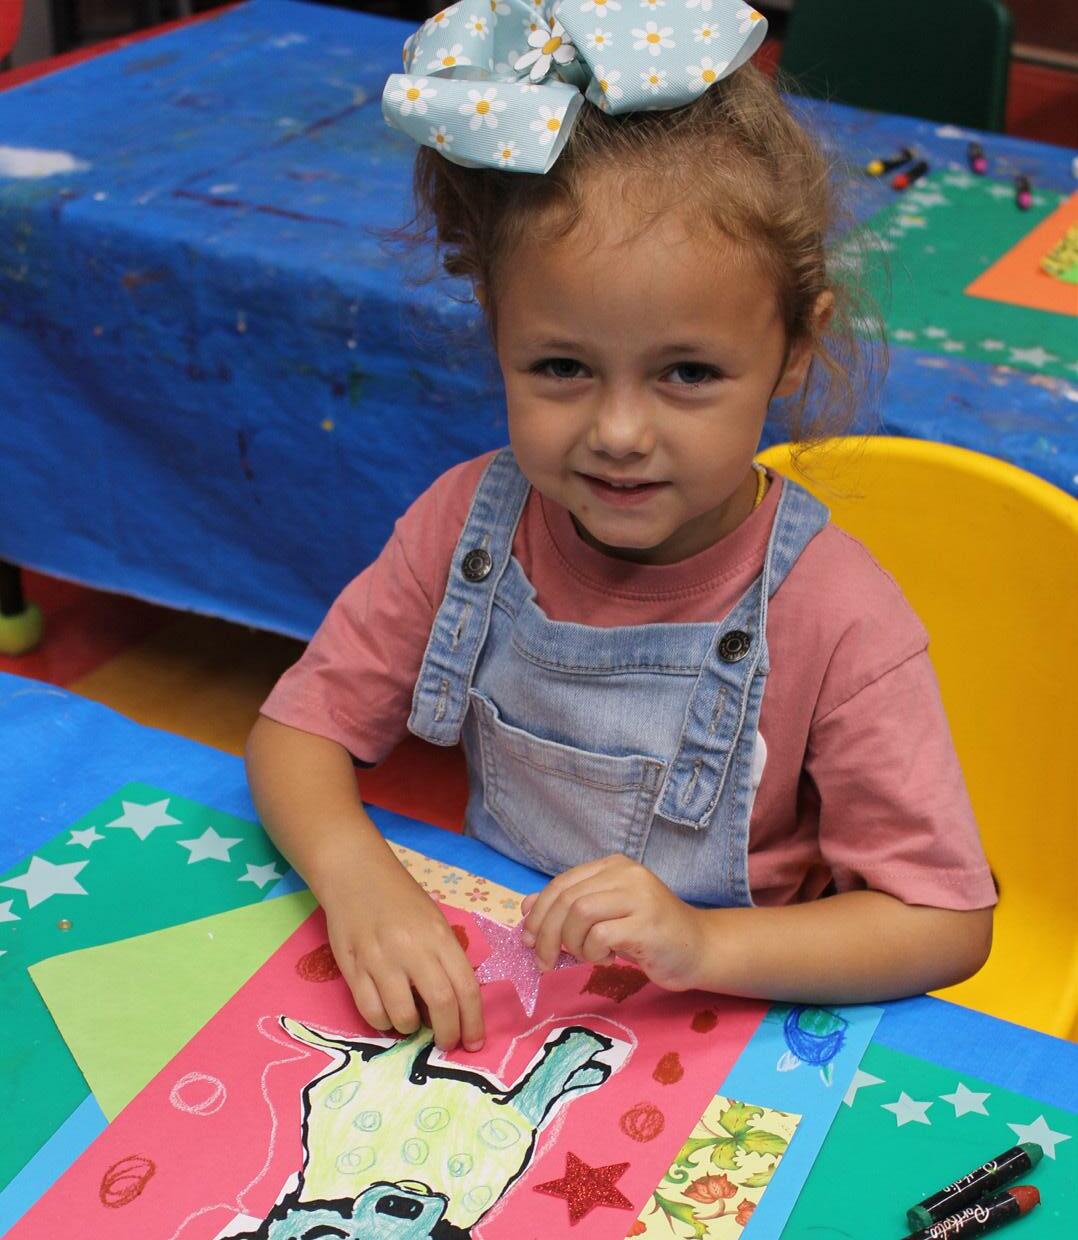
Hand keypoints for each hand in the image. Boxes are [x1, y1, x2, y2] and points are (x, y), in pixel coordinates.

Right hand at [318, 848, 484, 1052]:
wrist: (356, 875)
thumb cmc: (401, 899)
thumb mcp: (434, 921)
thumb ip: (444, 958)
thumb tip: (452, 1005)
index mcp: (439, 936)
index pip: (465, 987)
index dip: (473, 1022)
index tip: (473, 1042)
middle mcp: (412, 948)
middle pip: (441, 1004)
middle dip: (448, 1034)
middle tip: (446, 1044)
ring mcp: (380, 959)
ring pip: (403, 1015)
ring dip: (411, 1029)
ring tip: (411, 1023)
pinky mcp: (352, 967)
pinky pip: (371, 1011)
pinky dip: (383, 1023)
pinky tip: (386, 1015)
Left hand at [519, 854, 703, 990]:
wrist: (699, 949)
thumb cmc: (648, 934)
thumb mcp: (604, 916)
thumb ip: (569, 908)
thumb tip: (526, 909)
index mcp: (613, 866)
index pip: (561, 883)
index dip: (539, 912)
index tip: (529, 939)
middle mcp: (626, 873)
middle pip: (567, 898)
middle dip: (547, 933)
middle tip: (544, 961)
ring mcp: (639, 896)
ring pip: (579, 913)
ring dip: (572, 943)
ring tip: (587, 955)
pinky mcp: (647, 923)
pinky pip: (600, 936)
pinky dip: (593, 952)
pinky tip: (608, 958)